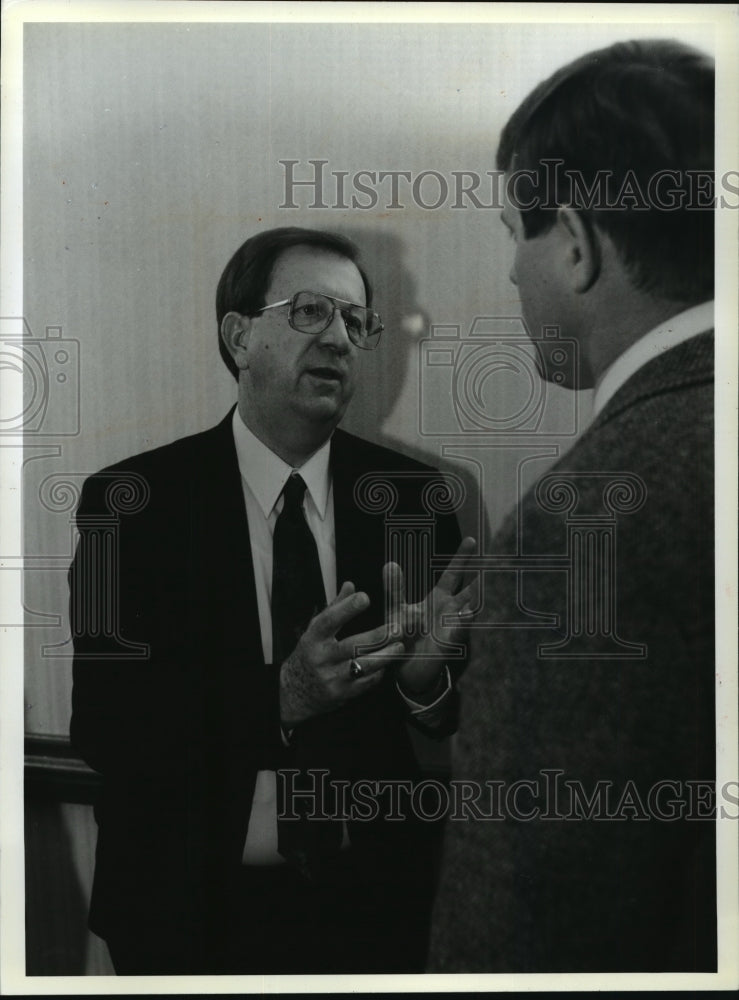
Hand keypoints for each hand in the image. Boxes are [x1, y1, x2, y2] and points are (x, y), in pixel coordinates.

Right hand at [279, 582, 405, 727]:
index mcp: (313, 638)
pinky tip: (387, 664)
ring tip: (400, 646)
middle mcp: (320, 657)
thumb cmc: (311, 653)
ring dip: (384, 656)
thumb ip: (336, 608)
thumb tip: (350, 584)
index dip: (346, 608)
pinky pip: (364, 683)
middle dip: (376, 636)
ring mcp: (330, 677)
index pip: (329, 620)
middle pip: (351, 645)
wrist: (295, 691)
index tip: (365, 597)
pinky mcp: (340, 694)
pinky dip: (377, 673)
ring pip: (361, 666)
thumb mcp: (316, 630)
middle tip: (398, 627)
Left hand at [384, 537, 478, 699]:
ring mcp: (453, 627)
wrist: (405, 669)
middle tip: (498, 559)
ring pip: (469, 609)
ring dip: (475, 598)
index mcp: (438, 598)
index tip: (472, 539)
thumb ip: (394, 589)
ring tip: (483, 582)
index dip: (461, 557)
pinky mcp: (449, 645)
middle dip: (482, 575)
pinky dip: (462, 623)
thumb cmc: (403, 636)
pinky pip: (458, 632)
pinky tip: (467, 613)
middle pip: (470, 589)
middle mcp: (450, 611)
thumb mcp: (396, 610)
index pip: (453, 574)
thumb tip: (390, 563)